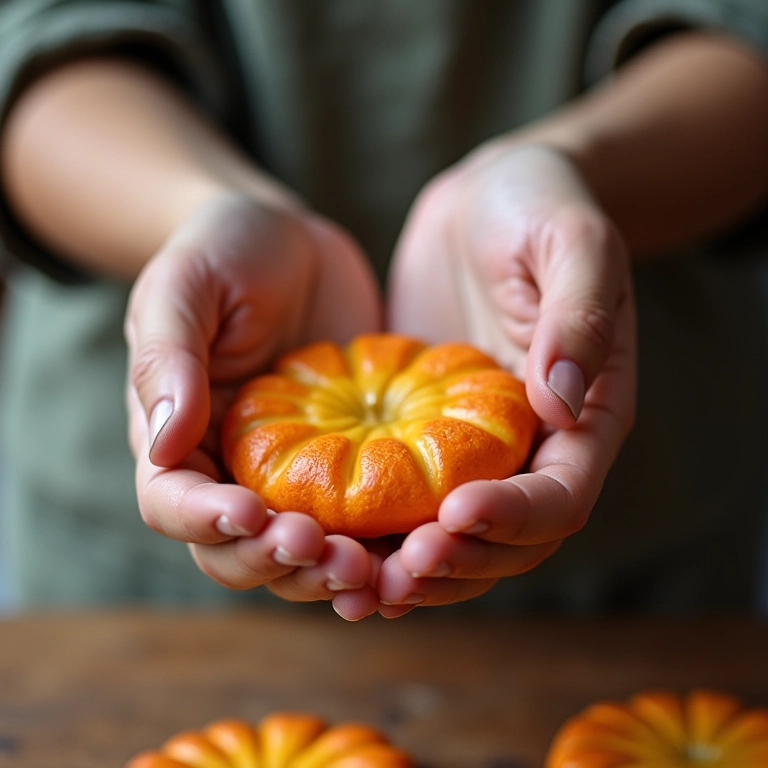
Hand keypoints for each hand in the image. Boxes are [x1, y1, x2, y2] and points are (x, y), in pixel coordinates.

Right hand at [125, 192, 383, 619]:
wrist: (292, 242)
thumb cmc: (224, 253)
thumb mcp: (184, 288)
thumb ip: (168, 361)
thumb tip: (162, 444)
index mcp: (177, 438)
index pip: (173, 504)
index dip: (206, 522)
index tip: (251, 513)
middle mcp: (232, 471)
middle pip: (237, 551)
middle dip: (276, 562)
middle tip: (325, 550)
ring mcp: (293, 475)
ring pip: (300, 554)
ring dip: (329, 572)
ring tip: (371, 566)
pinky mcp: (349, 465)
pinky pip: (359, 521)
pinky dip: (379, 547)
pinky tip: (411, 549)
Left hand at [376, 143, 635, 615]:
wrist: (490, 196)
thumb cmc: (539, 206)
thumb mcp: (569, 242)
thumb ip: (576, 317)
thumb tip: (564, 402)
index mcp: (586, 415)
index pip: (561, 495)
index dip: (515, 517)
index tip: (455, 515)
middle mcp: (536, 445)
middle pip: (507, 539)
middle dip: (455, 565)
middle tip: (393, 576)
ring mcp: (477, 445)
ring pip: (455, 536)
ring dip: (411, 569)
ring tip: (356, 586)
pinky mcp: (427, 431)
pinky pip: (406, 497)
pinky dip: (377, 531)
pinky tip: (331, 542)